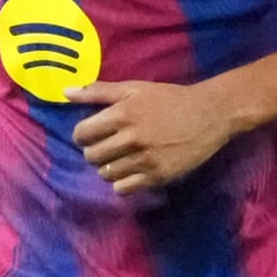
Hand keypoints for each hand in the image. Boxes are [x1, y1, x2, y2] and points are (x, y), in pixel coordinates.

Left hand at [68, 80, 242, 195]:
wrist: (210, 114)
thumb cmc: (169, 98)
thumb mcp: (134, 88)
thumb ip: (98, 91)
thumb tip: (66, 92)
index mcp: (122, 113)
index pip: (82, 134)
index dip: (83, 135)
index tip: (93, 133)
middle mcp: (131, 138)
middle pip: (91, 156)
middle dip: (94, 151)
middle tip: (108, 146)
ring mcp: (145, 159)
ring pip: (105, 174)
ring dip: (108, 167)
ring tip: (122, 157)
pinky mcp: (158, 176)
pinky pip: (123, 188)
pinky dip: (123, 181)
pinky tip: (132, 170)